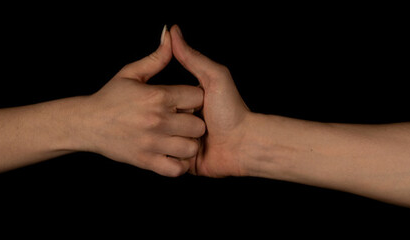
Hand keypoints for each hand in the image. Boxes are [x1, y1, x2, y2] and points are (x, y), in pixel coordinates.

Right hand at [72, 27, 204, 176]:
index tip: (183, 101)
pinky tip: (172, 154)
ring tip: (177, 138)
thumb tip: (171, 32)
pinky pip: (176, 168)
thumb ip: (156, 56)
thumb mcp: (131, 73)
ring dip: (187, 144)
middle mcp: (157, 120)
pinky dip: (178, 164)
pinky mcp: (147, 162)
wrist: (85, 125)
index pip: (196, 96)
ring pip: (190, 147)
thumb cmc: (109, 98)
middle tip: (179, 120)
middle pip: (197, 123)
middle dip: (192, 121)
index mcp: (156, 96)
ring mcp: (152, 143)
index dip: (193, 98)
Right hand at [171, 25, 252, 176]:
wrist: (245, 145)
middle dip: (179, 124)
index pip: (166, 98)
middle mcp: (180, 123)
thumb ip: (192, 57)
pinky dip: (176, 161)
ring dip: (180, 144)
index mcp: (184, 101)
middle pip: (164, 122)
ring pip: (165, 143)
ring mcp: (179, 144)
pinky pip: (168, 163)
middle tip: (202, 124)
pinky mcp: (181, 164)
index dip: (178, 102)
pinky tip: (189, 156)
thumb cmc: (232, 111)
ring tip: (198, 141)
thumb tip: (174, 31)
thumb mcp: (213, 78)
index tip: (195, 106)